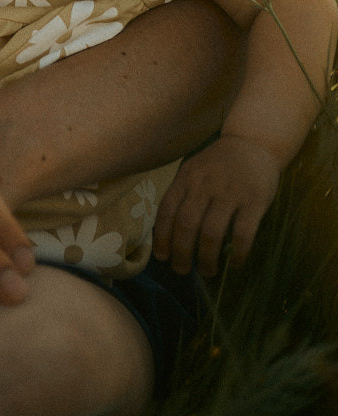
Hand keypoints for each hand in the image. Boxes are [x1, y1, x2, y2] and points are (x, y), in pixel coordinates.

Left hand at [152, 134, 281, 276]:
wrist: (252, 143)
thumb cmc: (218, 164)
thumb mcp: (194, 171)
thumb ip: (182, 195)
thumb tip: (167, 233)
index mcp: (187, 178)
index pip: (167, 210)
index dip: (162, 237)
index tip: (161, 258)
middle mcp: (205, 185)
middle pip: (187, 224)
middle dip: (181, 252)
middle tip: (181, 271)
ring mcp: (230, 192)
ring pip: (212, 232)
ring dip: (207, 258)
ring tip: (207, 272)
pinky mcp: (254, 201)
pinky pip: (243, 233)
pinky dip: (237, 254)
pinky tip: (234, 265)